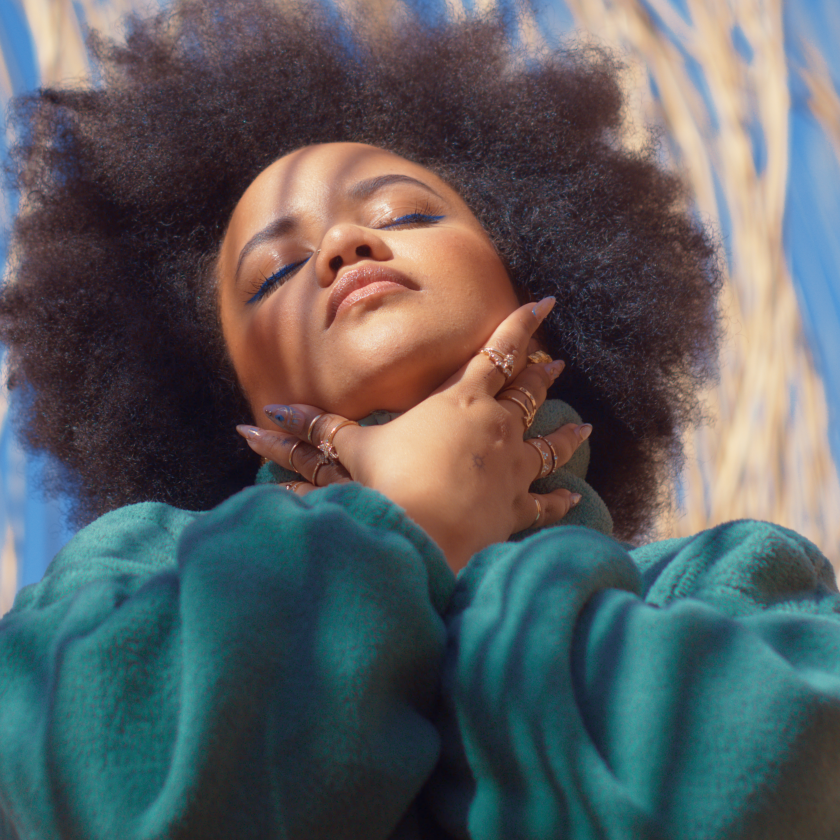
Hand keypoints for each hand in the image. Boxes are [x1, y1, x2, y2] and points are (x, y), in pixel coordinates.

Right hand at [237, 297, 588, 572]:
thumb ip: (312, 435)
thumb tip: (256, 422)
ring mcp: (512, 469)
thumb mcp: (350, 452)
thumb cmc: (392, 484)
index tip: (543, 305)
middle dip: (541, 373)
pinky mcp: (516, 509)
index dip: (520, 327)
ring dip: (564, 433)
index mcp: (460, 401)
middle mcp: (495, 428)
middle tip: (558, 360)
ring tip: (584, 425)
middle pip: (526, 391)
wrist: (425, 533)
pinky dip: (559, 498)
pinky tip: (572, 496)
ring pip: (548, 444)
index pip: (497, 354)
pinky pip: (544, 501)